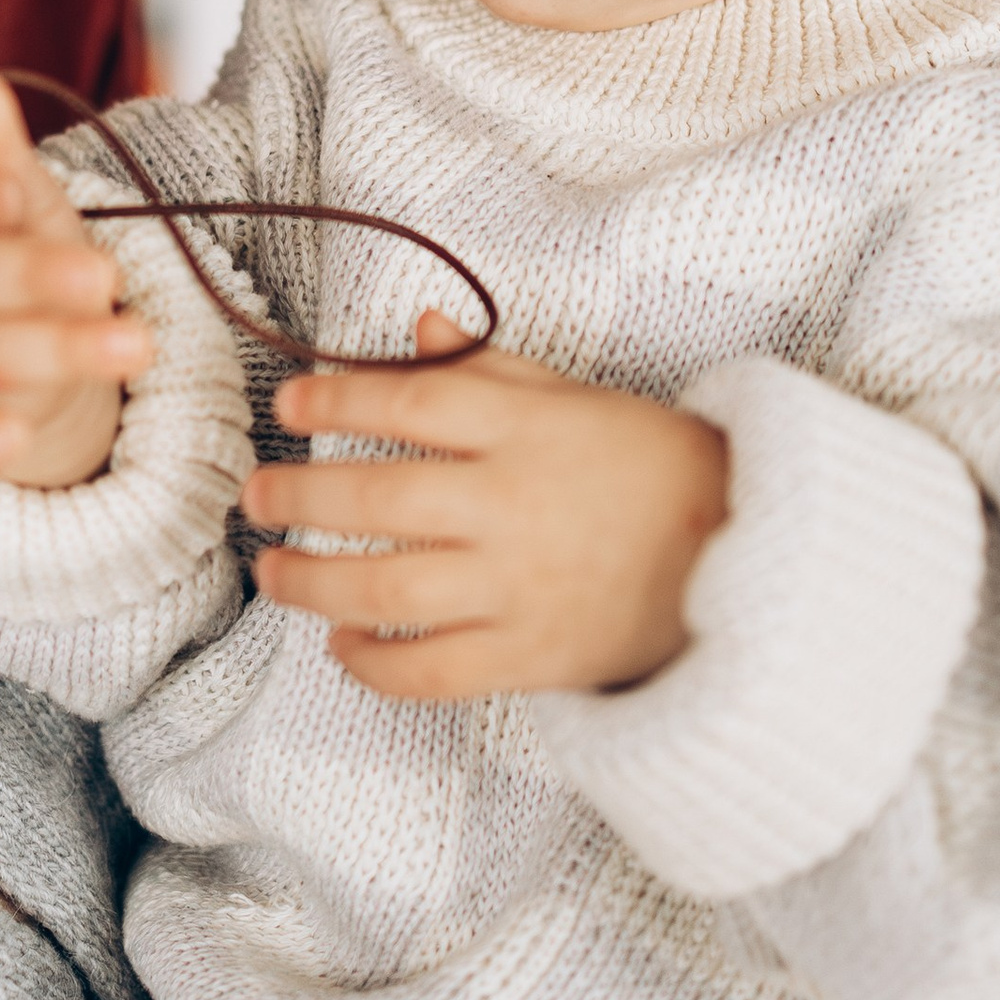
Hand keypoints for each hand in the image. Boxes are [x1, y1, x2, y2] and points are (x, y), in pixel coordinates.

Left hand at [243, 313, 729, 699]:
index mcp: (525, 430)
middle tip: (255, 494)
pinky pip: (432, 671)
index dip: (336, 399)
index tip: (290, 403)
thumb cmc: (649, 466)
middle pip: (377, 499)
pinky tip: (344, 648)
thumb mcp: (575, 398)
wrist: (743, 553)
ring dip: (312, 584)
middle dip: (299, 496)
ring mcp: (520, 587)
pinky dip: (375, 667)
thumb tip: (415, 328)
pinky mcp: (532, 656)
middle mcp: (513, 506)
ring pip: (386, 592)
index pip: (409, 403)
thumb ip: (490, 368)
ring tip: (274, 571)